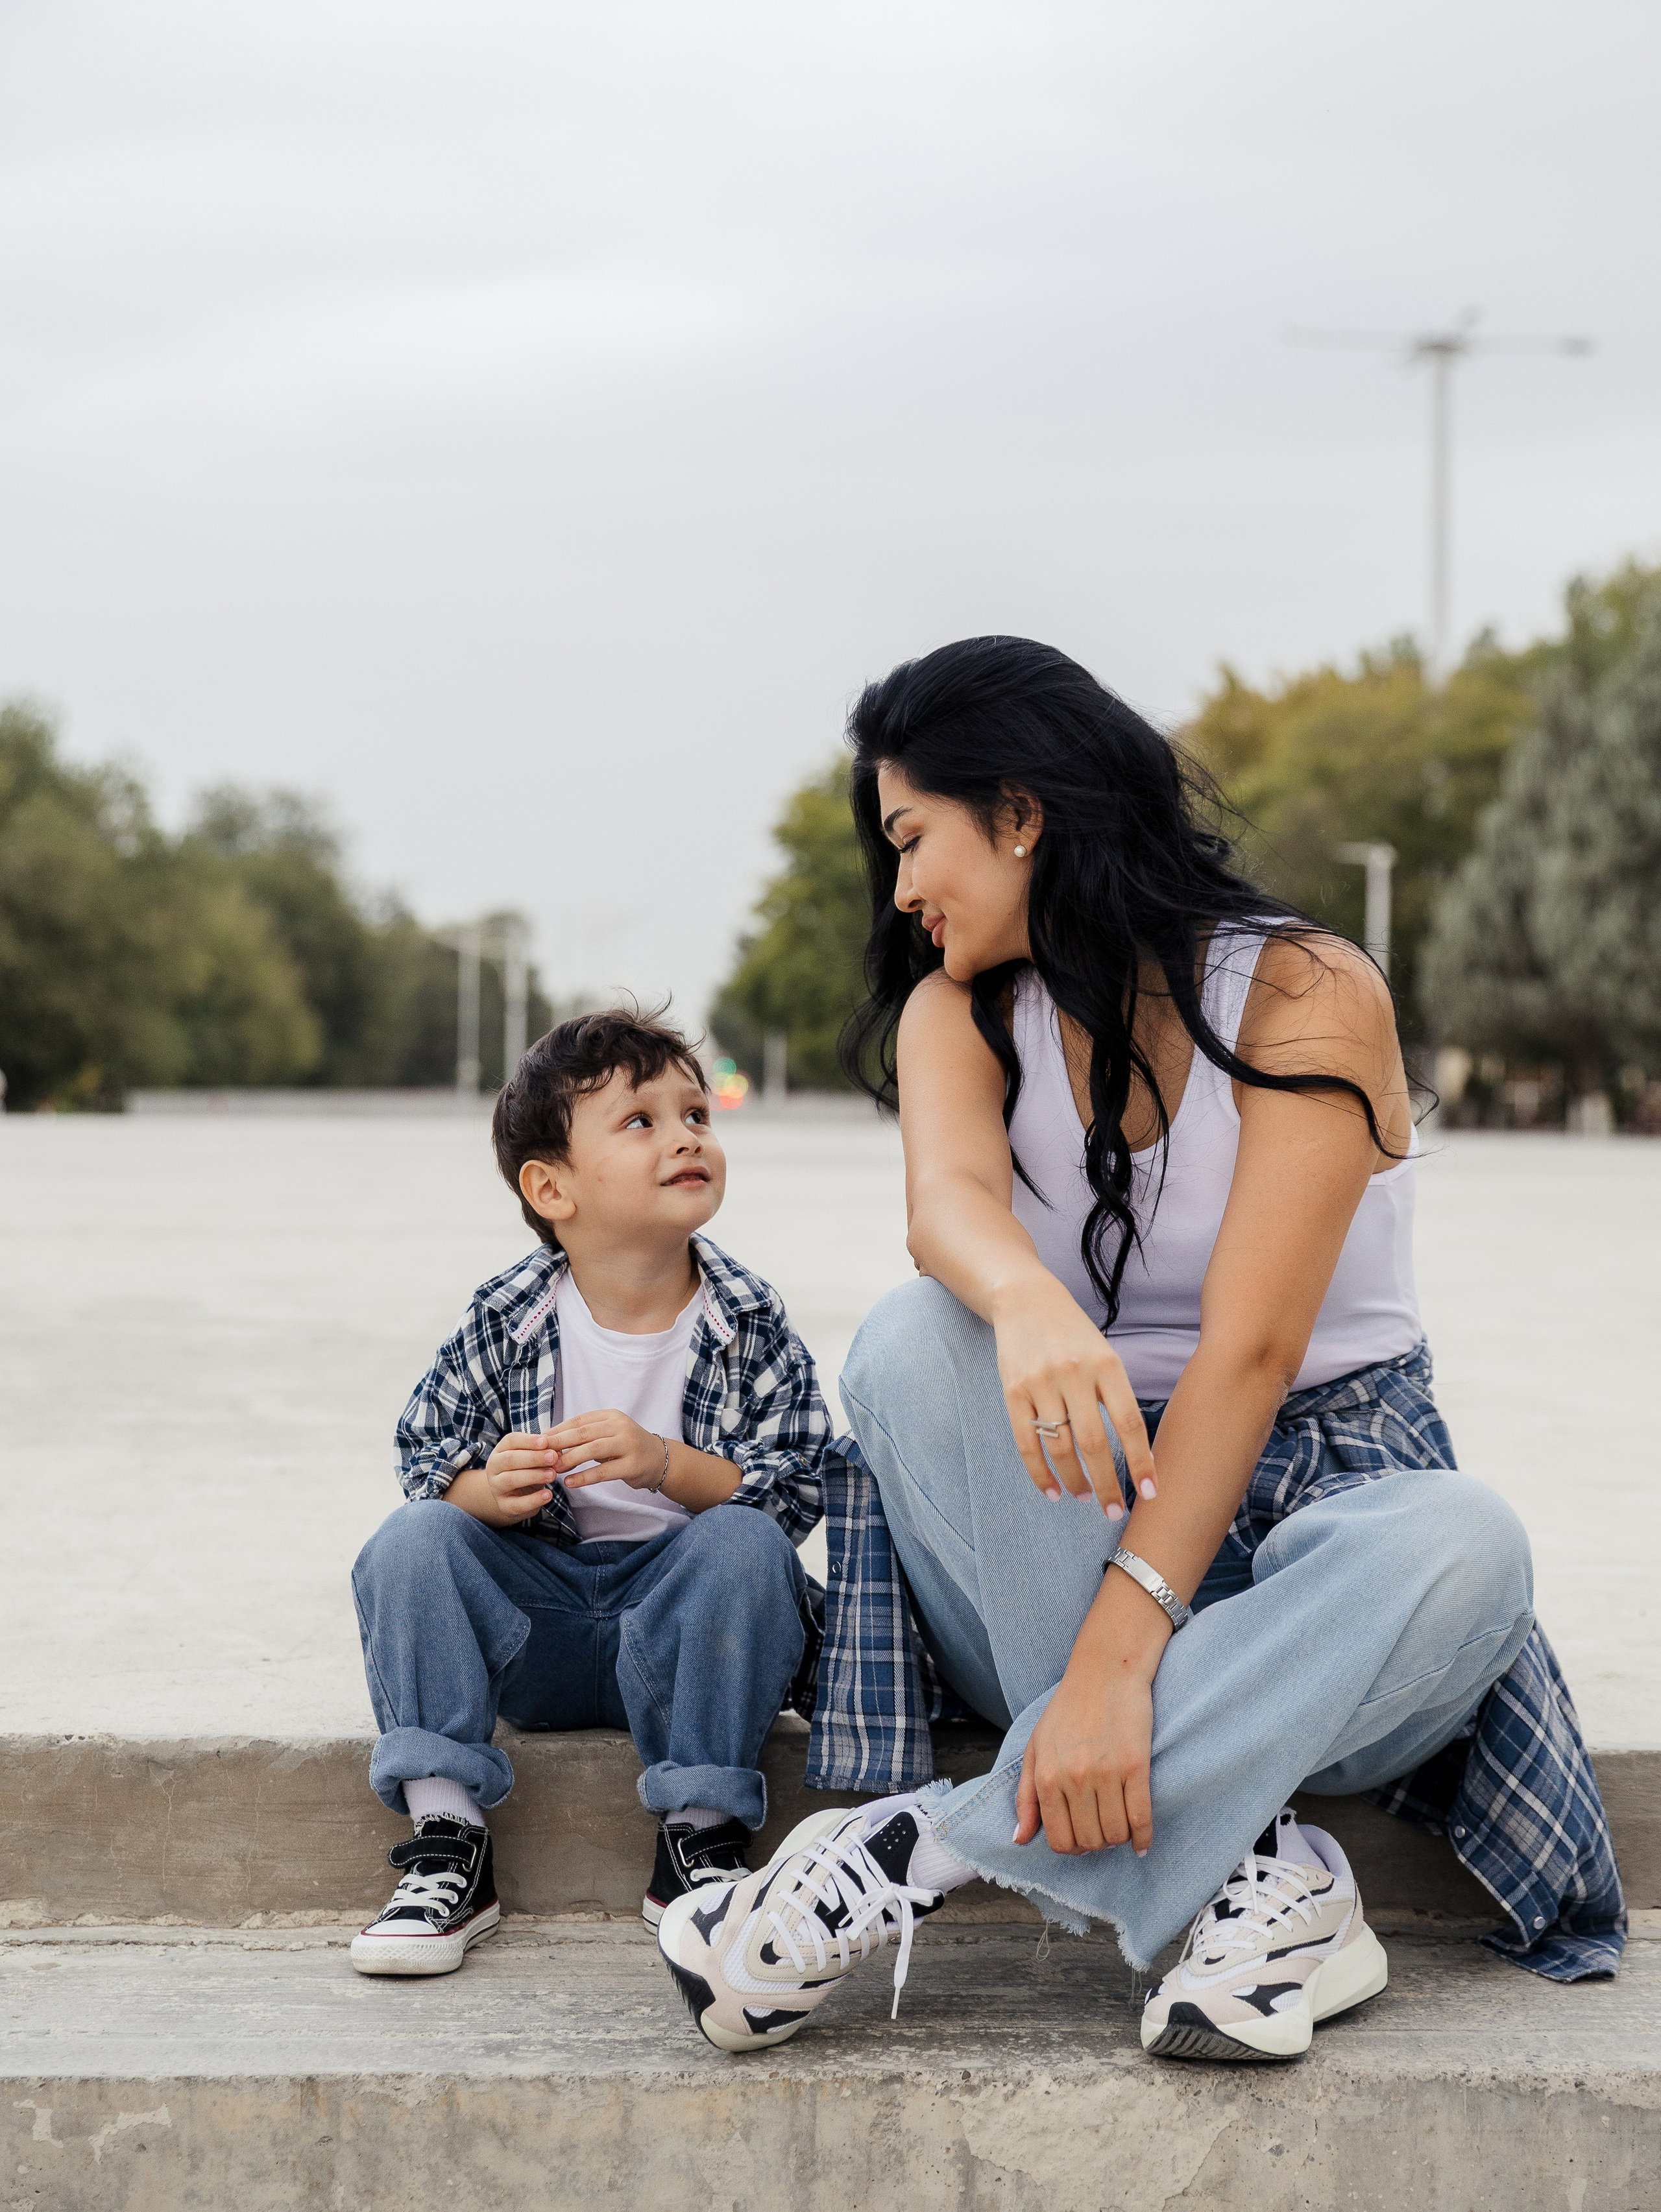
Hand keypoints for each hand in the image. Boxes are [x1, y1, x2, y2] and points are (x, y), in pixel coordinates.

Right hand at [479, 1431, 559, 1521]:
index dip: (528, 1440)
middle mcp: (494, 1468)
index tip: (546, 1441)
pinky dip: (534, 1500)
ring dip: (533, 1476)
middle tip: (553, 1457)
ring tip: (552, 1475)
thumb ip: (542, 1452)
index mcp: (500, 1451)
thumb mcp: (532, 1459)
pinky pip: (517, 1504)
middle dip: (533, 1458)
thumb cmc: (526, 1471)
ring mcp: (496, 1488)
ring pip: (510, 1480)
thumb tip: (556, 1450)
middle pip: (510, 1459)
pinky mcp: (504, 1506)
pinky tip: (548, 1495)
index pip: (511, 1441)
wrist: (515, 1497)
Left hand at [548, 1410, 665, 1490]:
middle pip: (583, 1433)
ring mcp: (628, 1444)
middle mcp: (621, 1426)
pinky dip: (584, 1477)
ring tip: (554, 1469)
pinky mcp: (632, 1465)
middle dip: (560, 1443)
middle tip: (542, 1454)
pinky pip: (604, 1471)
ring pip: (592, 1450)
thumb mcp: (607, 1436)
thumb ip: (584, 1438)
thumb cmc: (625, 1448)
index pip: (580, 1420)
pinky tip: (570, 1482)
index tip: (540, 1440)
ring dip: (570, 1460)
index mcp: (611, 1416)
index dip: (558, 1430)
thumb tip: (551, 1444)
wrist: (659, 1459)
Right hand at [994, 1276, 1154, 1513]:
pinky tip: (1051, 1491)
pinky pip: (1026, 1441)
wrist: (1025, 1298)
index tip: (1151, 1493)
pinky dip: (1039, 1473)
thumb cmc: (1074, 1334)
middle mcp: (1074, 1373)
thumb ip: (1117, 1397)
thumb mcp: (1105, 1354)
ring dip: (1074, 1480)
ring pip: (1060, 1447)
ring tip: (1085, 1497)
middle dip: (1107, 1484)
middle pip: (1094, 1442)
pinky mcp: (1012, 1390)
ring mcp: (1041, 1382)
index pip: (1129, 1422)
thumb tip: (1137, 1454)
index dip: (1141, 1462)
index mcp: (1107, 1364)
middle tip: (1115, 1512)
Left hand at [1014, 1648, 1155, 1856]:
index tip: (1079, 1839)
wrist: (1105, 1671)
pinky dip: (1143, 1838)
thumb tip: (1019, 1839)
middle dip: (1095, 1845)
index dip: (1071, 1847)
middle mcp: (1074, 1778)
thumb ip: (1025, 1795)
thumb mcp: (1035, 1747)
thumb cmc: (1067, 1708)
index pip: (1059, 1838)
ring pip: (1114, 1834)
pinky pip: (1141, 1818)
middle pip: (1088, 1841)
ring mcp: (1106, 1773)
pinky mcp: (1136, 1766)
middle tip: (1100, 1830)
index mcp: (1047, 1775)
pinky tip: (1141, 1843)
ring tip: (1118, 1826)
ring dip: (1117, 1839)